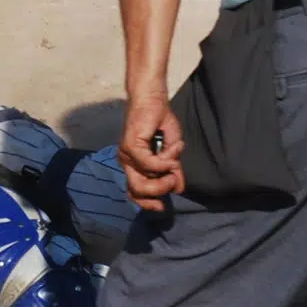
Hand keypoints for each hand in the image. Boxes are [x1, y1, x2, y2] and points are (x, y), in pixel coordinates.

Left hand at [118, 92, 184, 211]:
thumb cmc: (160, 121)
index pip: (134, 192)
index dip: (147, 203)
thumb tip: (180, 189)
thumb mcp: (171, 150)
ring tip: (174, 168)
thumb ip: (172, 169)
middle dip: (159, 192)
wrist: (154, 99)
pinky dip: (164, 162)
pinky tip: (172, 152)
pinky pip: (149, 165)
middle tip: (174, 181)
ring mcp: (126, 155)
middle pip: (137, 192)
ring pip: (141, 183)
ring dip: (163, 180)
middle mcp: (126, 162)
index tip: (162, 207)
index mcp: (133, 164)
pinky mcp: (131, 147)